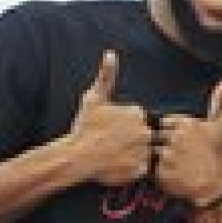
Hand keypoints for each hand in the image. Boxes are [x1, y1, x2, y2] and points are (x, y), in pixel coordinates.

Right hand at [68, 51, 152, 185]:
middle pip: (143, 135)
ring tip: (114, 154)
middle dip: (130, 139)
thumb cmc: (85, 126)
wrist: (76, 156)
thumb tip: (111, 53)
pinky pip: (141, 168)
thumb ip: (106, 75)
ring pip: (143, 151)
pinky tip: (117, 164)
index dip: (124, 125)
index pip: (139, 119)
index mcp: (138, 113)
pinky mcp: (140, 169)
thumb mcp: (94, 97)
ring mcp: (144, 151)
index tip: (111, 129)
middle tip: (111, 143)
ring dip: (132, 153)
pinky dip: (131, 168)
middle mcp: (145, 131)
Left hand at [153, 80, 221, 203]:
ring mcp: (168, 156)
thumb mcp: (219, 125)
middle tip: (179, 154)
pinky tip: (171, 173)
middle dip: (163, 144)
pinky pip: (150, 169)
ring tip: (175, 164)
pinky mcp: (161, 173)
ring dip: (159, 158)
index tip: (182, 141)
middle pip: (156, 136)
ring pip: (152, 152)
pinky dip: (157, 172)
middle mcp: (175, 138)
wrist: (214, 186)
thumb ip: (218, 102)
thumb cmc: (216, 153)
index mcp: (185, 123)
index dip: (170, 131)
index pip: (164, 122)